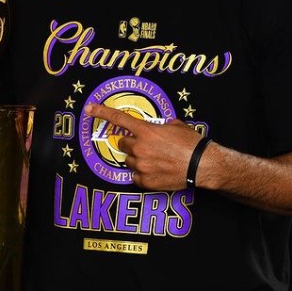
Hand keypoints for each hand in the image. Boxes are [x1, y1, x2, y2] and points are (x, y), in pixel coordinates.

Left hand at [84, 102, 205, 190]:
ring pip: (128, 160)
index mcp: (146, 131)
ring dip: (137, 158)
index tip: (89, 109)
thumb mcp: (176, 125)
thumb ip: (161, 125)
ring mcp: (141, 166)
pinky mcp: (145, 181)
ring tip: (156, 160)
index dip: (102, 112)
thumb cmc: (191, 143)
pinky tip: (156, 170)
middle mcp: (140, 148)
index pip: (119, 119)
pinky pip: (135, 176)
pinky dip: (142, 174)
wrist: (202, 165)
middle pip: (122, 143)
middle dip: (131, 143)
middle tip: (147, 146)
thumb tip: (158, 126)